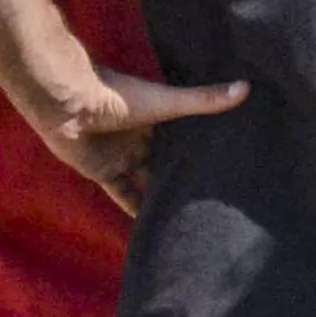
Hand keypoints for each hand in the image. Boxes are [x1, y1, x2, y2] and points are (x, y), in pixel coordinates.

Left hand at [25, 62, 251, 210]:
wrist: (70, 103)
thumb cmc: (119, 96)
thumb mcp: (167, 102)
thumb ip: (203, 100)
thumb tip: (245, 88)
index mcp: (161, 118)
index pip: (186, 138)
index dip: (204, 151)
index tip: (230, 167)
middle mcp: (144, 137)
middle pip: (167, 161)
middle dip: (184, 177)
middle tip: (214, 201)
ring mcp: (124, 155)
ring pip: (147, 181)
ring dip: (160, 196)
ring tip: (188, 218)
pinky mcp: (104, 171)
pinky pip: (122, 194)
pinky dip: (134, 209)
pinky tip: (150, 228)